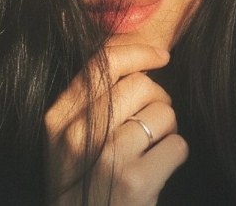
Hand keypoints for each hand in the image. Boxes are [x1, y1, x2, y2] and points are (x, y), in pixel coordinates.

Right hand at [44, 35, 187, 204]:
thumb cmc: (81, 184)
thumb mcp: (66, 141)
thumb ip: (88, 103)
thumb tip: (138, 66)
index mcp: (58, 118)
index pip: (102, 63)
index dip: (138, 52)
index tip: (161, 54)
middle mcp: (78, 133)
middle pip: (140, 84)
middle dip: (158, 97)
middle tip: (153, 118)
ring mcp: (107, 157)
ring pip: (163, 112)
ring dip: (167, 128)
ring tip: (152, 147)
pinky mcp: (135, 183)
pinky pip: (177, 144)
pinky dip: (175, 154)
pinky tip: (158, 169)